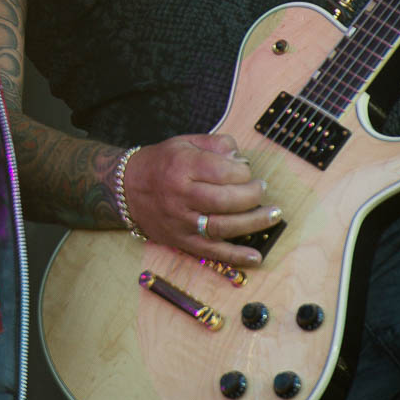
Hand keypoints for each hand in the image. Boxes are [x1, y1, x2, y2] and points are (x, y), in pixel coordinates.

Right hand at [124, 134, 281, 266]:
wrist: (126, 189)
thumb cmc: (160, 164)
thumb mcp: (184, 142)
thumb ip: (215, 144)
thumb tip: (241, 158)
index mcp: (182, 167)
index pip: (223, 171)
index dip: (243, 171)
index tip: (246, 170)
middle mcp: (180, 195)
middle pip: (226, 200)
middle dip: (252, 195)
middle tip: (262, 190)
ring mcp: (181, 221)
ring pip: (223, 226)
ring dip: (253, 223)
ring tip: (273, 215)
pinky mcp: (181, 240)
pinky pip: (211, 252)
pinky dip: (235, 256)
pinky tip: (256, 257)